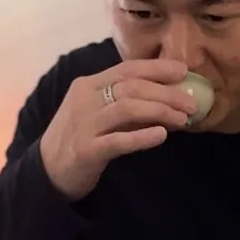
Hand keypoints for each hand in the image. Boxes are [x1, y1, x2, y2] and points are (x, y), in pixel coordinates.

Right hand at [40, 59, 197, 199]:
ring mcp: (84, 124)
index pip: (126, 69)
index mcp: (89, 85)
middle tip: (192, 103)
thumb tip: (167, 102)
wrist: (47, 171)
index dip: (156, 68)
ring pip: (127, 108)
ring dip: (160, 111)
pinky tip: (162, 135)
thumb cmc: (79, 139)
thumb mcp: (99, 115)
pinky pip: (118, 141)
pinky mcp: (87, 150)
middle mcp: (85, 99)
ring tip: (183, 119)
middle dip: (166, 93)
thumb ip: (126, 106)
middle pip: (131, 87)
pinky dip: (142, 137)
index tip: (183, 71)